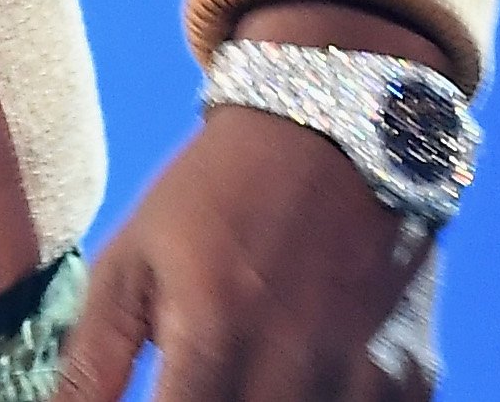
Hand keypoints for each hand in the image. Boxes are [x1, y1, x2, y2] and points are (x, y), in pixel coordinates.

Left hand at [50, 5, 443, 401]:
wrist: (334, 124)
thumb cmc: (216, 194)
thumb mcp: (133, 259)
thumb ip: (91, 359)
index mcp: (215, 334)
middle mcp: (295, 364)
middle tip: (191, 389)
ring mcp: (363, 375)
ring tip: (239, 380)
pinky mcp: (409, 374)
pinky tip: (295, 382)